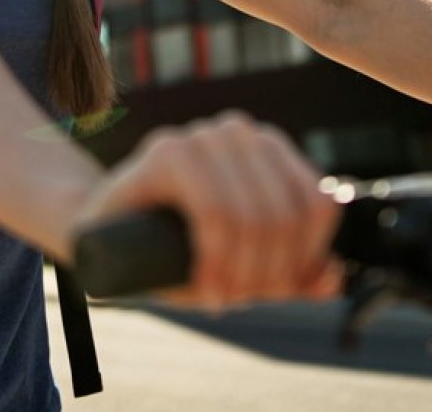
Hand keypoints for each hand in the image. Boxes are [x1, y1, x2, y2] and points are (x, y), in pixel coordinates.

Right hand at [71, 110, 340, 311]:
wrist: (97, 234)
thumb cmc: (170, 247)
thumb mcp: (240, 264)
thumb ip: (290, 273)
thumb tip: (334, 278)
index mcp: (267, 148)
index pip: (318, 206)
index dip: (305, 260)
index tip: (275, 291)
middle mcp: (240, 132)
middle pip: (287, 217)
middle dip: (270, 275)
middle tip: (242, 300)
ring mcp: (203, 136)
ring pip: (255, 218)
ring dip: (245, 274)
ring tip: (223, 297)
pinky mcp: (167, 151)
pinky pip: (216, 214)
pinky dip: (217, 261)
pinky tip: (207, 287)